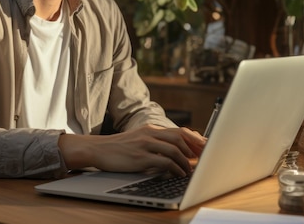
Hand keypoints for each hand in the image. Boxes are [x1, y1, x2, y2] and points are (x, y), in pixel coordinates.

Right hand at [58, 125, 205, 176]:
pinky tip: (178, 174)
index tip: (205, 147)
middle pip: (181, 136)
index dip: (195, 139)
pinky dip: (175, 168)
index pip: (179, 131)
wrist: (98, 149)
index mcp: (151, 129)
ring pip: (174, 148)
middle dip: (196, 147)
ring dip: (186, 161)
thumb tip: (175, 154)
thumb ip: (155, 143)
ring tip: (190, 170)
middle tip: (205, 158)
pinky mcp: (140, 156)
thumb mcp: (139, 140)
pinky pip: (164, 161)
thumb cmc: (118, 148)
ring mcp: (145, 144)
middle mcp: (150, 133)